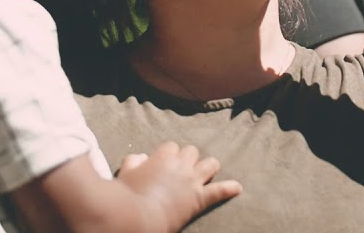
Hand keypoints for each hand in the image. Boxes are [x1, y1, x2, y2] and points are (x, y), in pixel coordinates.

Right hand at [116, 142, 241, 229]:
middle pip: (192, 151)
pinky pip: (219, 191)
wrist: (138, 217)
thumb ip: (134, 161)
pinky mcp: (199, 199)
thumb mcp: (126, 172)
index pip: (172, 147)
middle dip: (189, 158)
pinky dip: (229, 189)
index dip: (170, 155)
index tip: (166, 163)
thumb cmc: (128, 195)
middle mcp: (181, 164)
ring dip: (209, 167)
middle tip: (184, 169)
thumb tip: (141, 156)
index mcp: (163, 156)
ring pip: (210, 164)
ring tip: (209, 171)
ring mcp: (192, 181)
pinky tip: (237, 188)